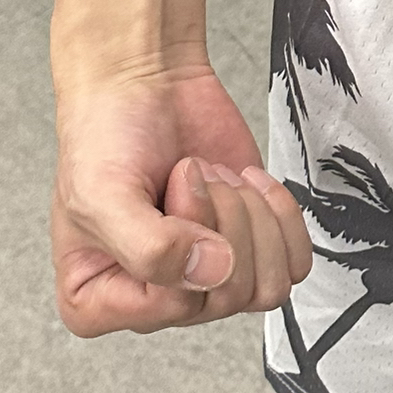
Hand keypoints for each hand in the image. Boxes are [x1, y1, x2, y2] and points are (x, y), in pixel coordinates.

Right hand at [50, 60, 312, 337]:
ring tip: (215, 178)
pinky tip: (248, 182)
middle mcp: (154, 301)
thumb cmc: (107, 136)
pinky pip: (293, 263)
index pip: (171, 308)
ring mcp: (206, 278)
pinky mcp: (249, 249)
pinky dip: (280, 214)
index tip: (168, 189)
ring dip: (248, 217)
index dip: (184, 241)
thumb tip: (215, 273)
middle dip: (219, 217)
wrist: (145, 83)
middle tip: (191, 172)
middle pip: (226, 297)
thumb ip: (150, 249)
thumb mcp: (104, 194)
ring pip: (266, 288)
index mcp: (98, 302)